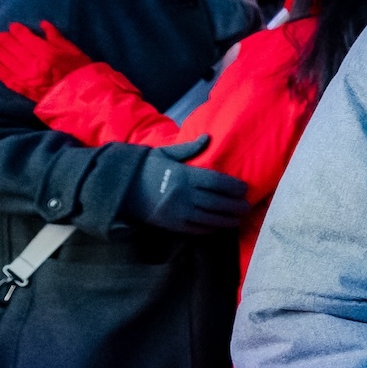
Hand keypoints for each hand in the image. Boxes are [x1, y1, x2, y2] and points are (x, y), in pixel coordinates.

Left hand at [0, 20, 92, 99]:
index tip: (13, 27)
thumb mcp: (74, 52)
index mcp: (46, 52)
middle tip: (1, 37)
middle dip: (3, 39)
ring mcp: (23, 75)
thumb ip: (57, 37)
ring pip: (1, 57)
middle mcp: (31, 63)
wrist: (79, 100)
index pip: (24, 36)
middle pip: (10, 45)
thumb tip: (42, 25)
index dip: (17, 30)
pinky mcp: (18, 86)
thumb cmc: (81, 74)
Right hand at [122, 137, 248, 232]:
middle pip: (217, 203)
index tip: (244, 189)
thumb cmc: (145, 167)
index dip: (234, 187)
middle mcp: (183, 195)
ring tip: (239, 219)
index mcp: (183, 175)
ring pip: (210, 219)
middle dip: (235, 206)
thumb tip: (208, 138)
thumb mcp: (165, 153)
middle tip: (247, 207)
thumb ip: (189, 148)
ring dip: (227, 220)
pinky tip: (220, 226)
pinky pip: (196, 229)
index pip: (217, 182)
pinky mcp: (172, 225)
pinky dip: (210, 229)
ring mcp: (178, 212)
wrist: (119, 187)